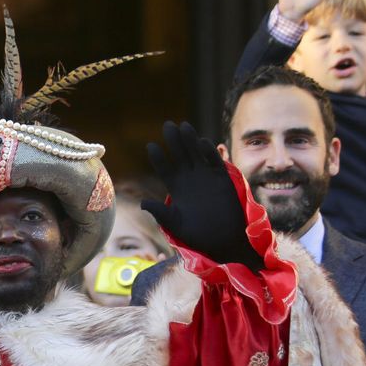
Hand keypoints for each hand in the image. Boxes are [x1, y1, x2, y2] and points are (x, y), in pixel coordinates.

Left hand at [142, 122, 253, 267]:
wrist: (221, 240)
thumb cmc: (196, 234)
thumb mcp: (174, 223)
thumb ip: (161, 212)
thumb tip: (143, 203)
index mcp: (176, 188)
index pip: (165, 168)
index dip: (159, 157)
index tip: (150, 146)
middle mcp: (190, 179)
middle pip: (180, 155)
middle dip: (174, 141)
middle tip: (167, 125)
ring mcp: (206, 177)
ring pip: (196, 154)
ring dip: (190, 141)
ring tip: (183, 127)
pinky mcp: (222, 179)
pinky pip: (215, 163)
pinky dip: (210, 153)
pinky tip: (202, 142)